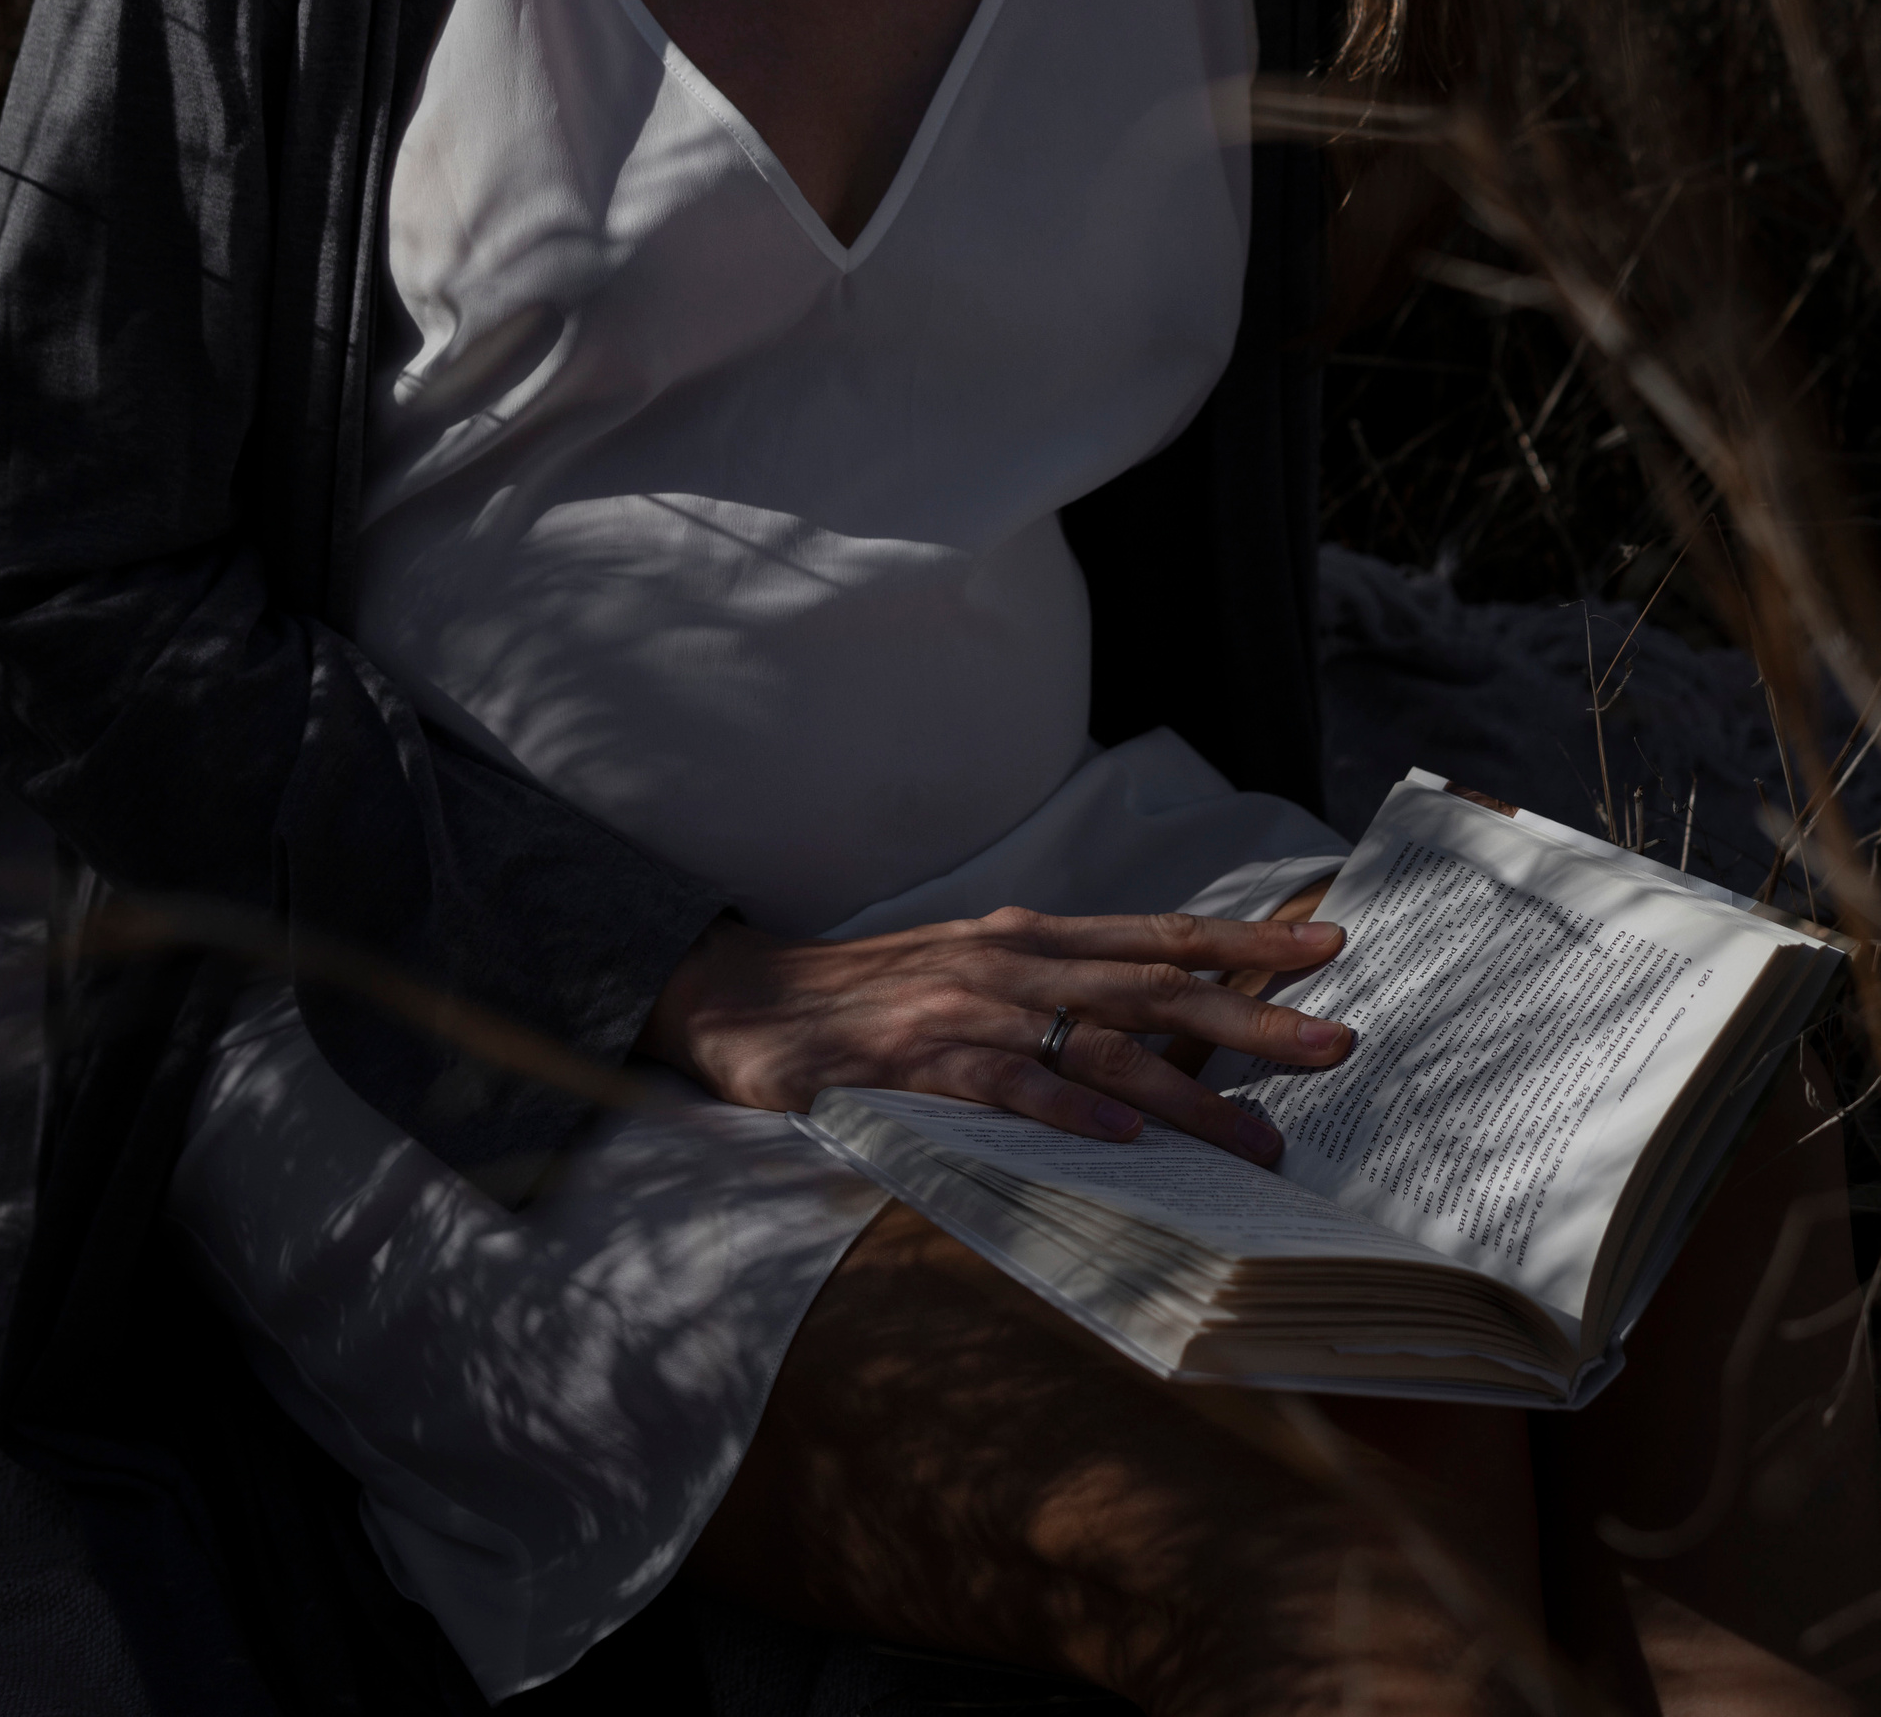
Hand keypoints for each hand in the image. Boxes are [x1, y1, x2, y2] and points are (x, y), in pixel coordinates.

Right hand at [640, 899, 1351, 1166]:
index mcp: (1028, 939)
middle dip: (1251, 1018)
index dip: (1244, 942)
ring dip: (1186, 1095)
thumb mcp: (974, 970)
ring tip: (1260, 1138)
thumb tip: (1157, 1023)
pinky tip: (1120, 1141)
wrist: (739, 995)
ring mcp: (963, 1012)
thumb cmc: (869, 995)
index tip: (1329, 946)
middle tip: (1338, 1043)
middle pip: (1152, 989)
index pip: (1158, 935)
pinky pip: (1003, 1089)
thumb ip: (1055, 991)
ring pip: (1097, 1048)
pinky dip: (1065, 1112)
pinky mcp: (912, 1065)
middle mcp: (1010, 963)